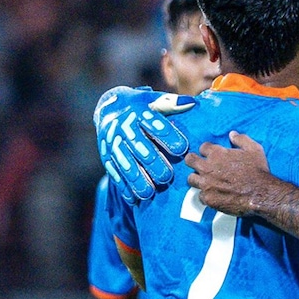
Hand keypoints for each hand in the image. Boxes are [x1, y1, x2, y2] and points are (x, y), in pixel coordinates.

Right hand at [95, 86, 194, 202]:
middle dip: (152, 163)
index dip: (167, 136)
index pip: (153, 123)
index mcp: (138, 111)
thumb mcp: (155, 100)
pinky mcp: (106, 155)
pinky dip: (123, 185)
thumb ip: (173, 104)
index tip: (181, 149)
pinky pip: (114, 171)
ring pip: (124, 162)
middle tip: (167, 177)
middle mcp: (123, 127)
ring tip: (149, 193)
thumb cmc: (142, 106)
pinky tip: (133, 198)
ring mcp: (113, 142)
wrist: (109, 107)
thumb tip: (192, 103)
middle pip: (139, 146)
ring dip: (136, 179)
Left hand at [185, 131, 281, 216]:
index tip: (211, 154)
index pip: (203, 147)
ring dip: (197, 178)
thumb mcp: (254, 149)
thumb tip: (232, 134)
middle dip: (193, 160)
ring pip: (191, 178)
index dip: (208, 150)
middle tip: (199, 164)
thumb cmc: (257, 171)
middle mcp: (207, 167)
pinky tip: (213, 194)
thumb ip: (241, 139)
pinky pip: (200, 196)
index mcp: (217, 154)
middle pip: (190, 160)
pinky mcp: (208, 198)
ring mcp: (206, 184)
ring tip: (204, 180)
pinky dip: (206, 195)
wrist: (260, 194)